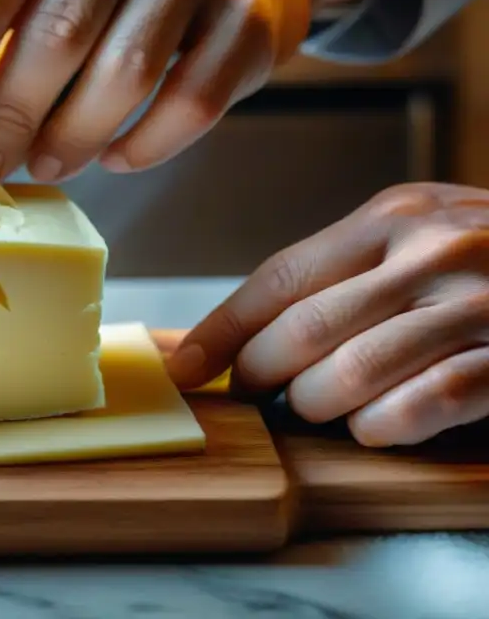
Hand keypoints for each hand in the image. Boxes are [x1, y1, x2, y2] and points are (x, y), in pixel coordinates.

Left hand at [167, 183, 488, 446]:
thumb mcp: (422, 239)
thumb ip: (348, 275)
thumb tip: (244, 335)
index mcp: (393, 216)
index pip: (279, 277)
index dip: (221, 330)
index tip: (183, 368)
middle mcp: (432, 249)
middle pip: (301, 329)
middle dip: (262, 377)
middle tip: (257, 396)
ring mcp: (480, 301)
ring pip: (352, 373)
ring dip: (319, 407)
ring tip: (322, 410)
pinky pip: (423, 404)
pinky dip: (383, 426)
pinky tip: (377, 426)